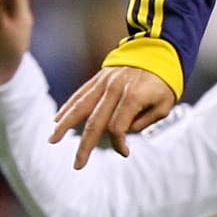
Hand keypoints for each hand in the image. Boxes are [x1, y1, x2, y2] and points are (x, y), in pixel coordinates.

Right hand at [50, 65, 175, 167]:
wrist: (158, 52)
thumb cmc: (164, 83)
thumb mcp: (164, 105)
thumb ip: (143, 122)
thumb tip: (122, 133)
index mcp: (133, 97)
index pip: (118, 127)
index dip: (119, 143)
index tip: (126, 152)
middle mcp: (115, 89)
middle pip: (95, 122)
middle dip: (85, 146)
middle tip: (77, 165)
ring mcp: (104, 82)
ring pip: (80, 106)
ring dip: (65, 125)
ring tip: (52, 140)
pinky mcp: (99, 78)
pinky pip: (80, 94)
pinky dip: (68, 107)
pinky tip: (57, 119)